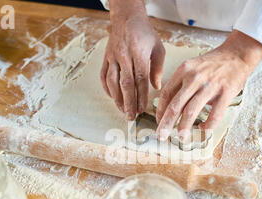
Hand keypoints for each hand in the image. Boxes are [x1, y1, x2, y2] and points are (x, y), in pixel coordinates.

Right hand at [101, 0, 165, 119]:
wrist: (127, 18)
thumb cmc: (144, 34)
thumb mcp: (158, 48)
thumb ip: (158, 69)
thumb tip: (156, 87)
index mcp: (139, 53)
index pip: (140, 78)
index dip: (141, 95)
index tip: (143, 109)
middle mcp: (124, 55)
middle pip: (126, 83)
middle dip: (128, 102)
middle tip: (131, 116)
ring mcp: (113, 57)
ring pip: (112, 81)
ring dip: (117, 98)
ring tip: (122, 110)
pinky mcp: (105, 58)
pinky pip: (103, 76)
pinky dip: (107, 89)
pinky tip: (113, 98)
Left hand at [155, 30, 261, 140]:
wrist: (238, 54)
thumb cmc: (213, 64)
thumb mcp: (192, 68)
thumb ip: (181, 84)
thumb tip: (169, 107)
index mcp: (184, 70)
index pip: (166, 94)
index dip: (160, 111)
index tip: (158, 122)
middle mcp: (194, 78)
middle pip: (175, 105)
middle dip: (166, 124)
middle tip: (161, 136)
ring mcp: (210, 85)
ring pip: (191, 111)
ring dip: (184, 127)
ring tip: (180, 138)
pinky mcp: (225, 93)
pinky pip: (214, 115)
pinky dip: (208, 125)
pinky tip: (203, 129)